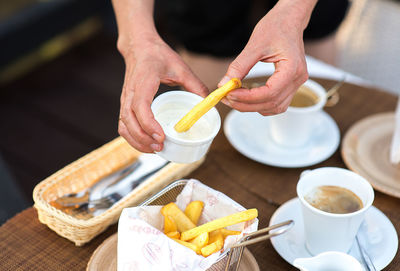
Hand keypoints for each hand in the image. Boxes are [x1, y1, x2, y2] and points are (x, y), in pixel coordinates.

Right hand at [118, 38, 207, 152]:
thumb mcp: (180, 67)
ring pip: (124, 126)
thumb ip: (195, 84)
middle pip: (129, 121)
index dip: (148, 124)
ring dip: (137, 141)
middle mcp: (130, 93)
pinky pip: (123, 125)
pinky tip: (146, 143)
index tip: (160, 136)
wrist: (139, 47)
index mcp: (143, 82)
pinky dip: (132, 138)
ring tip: (155, 148)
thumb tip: (208, 103)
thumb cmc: (158, 55)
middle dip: (143, 138)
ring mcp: (125, 99)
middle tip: (161, 146)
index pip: (140, 107)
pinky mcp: (125, 104)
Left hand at [218, 1, 311, 115]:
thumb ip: (239, 66)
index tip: (229, 94)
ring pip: (274, 107)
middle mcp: (298, 79)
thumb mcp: (254, 45)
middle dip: (246, 104)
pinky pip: (277, 103)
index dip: (247, 97)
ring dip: (253, 107)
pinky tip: (247, 97)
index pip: (269, 92)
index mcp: (292, 68)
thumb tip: (224, 84)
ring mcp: (296, 84)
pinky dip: (261, 104)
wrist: (289, 21)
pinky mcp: (290, 85)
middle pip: (271, 103)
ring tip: (235, 98)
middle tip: (227, 98)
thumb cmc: (276, 28)